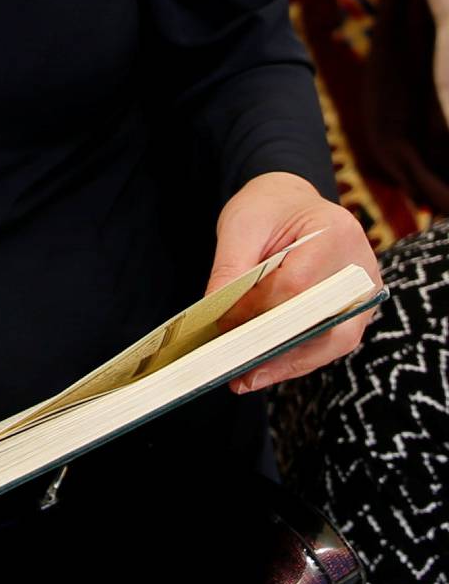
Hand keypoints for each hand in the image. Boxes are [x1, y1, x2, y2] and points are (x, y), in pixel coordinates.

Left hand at [205, 172, 379, 392]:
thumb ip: (231, 269)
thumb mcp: (241, 226)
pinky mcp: (356, 313)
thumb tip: (219, 320)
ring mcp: (366, 294)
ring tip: (246, 379)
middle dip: (277, 349)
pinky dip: (296, 359)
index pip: (296, 284)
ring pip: (332, 342)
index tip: (224, 329)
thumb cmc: (268, 209)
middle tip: (237, 373)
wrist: (293, 203)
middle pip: (323, 320)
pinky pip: (329, 344)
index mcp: (336, 233)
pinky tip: (264, 370)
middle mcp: (362, 268)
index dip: (259, 310)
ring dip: (288, 363)